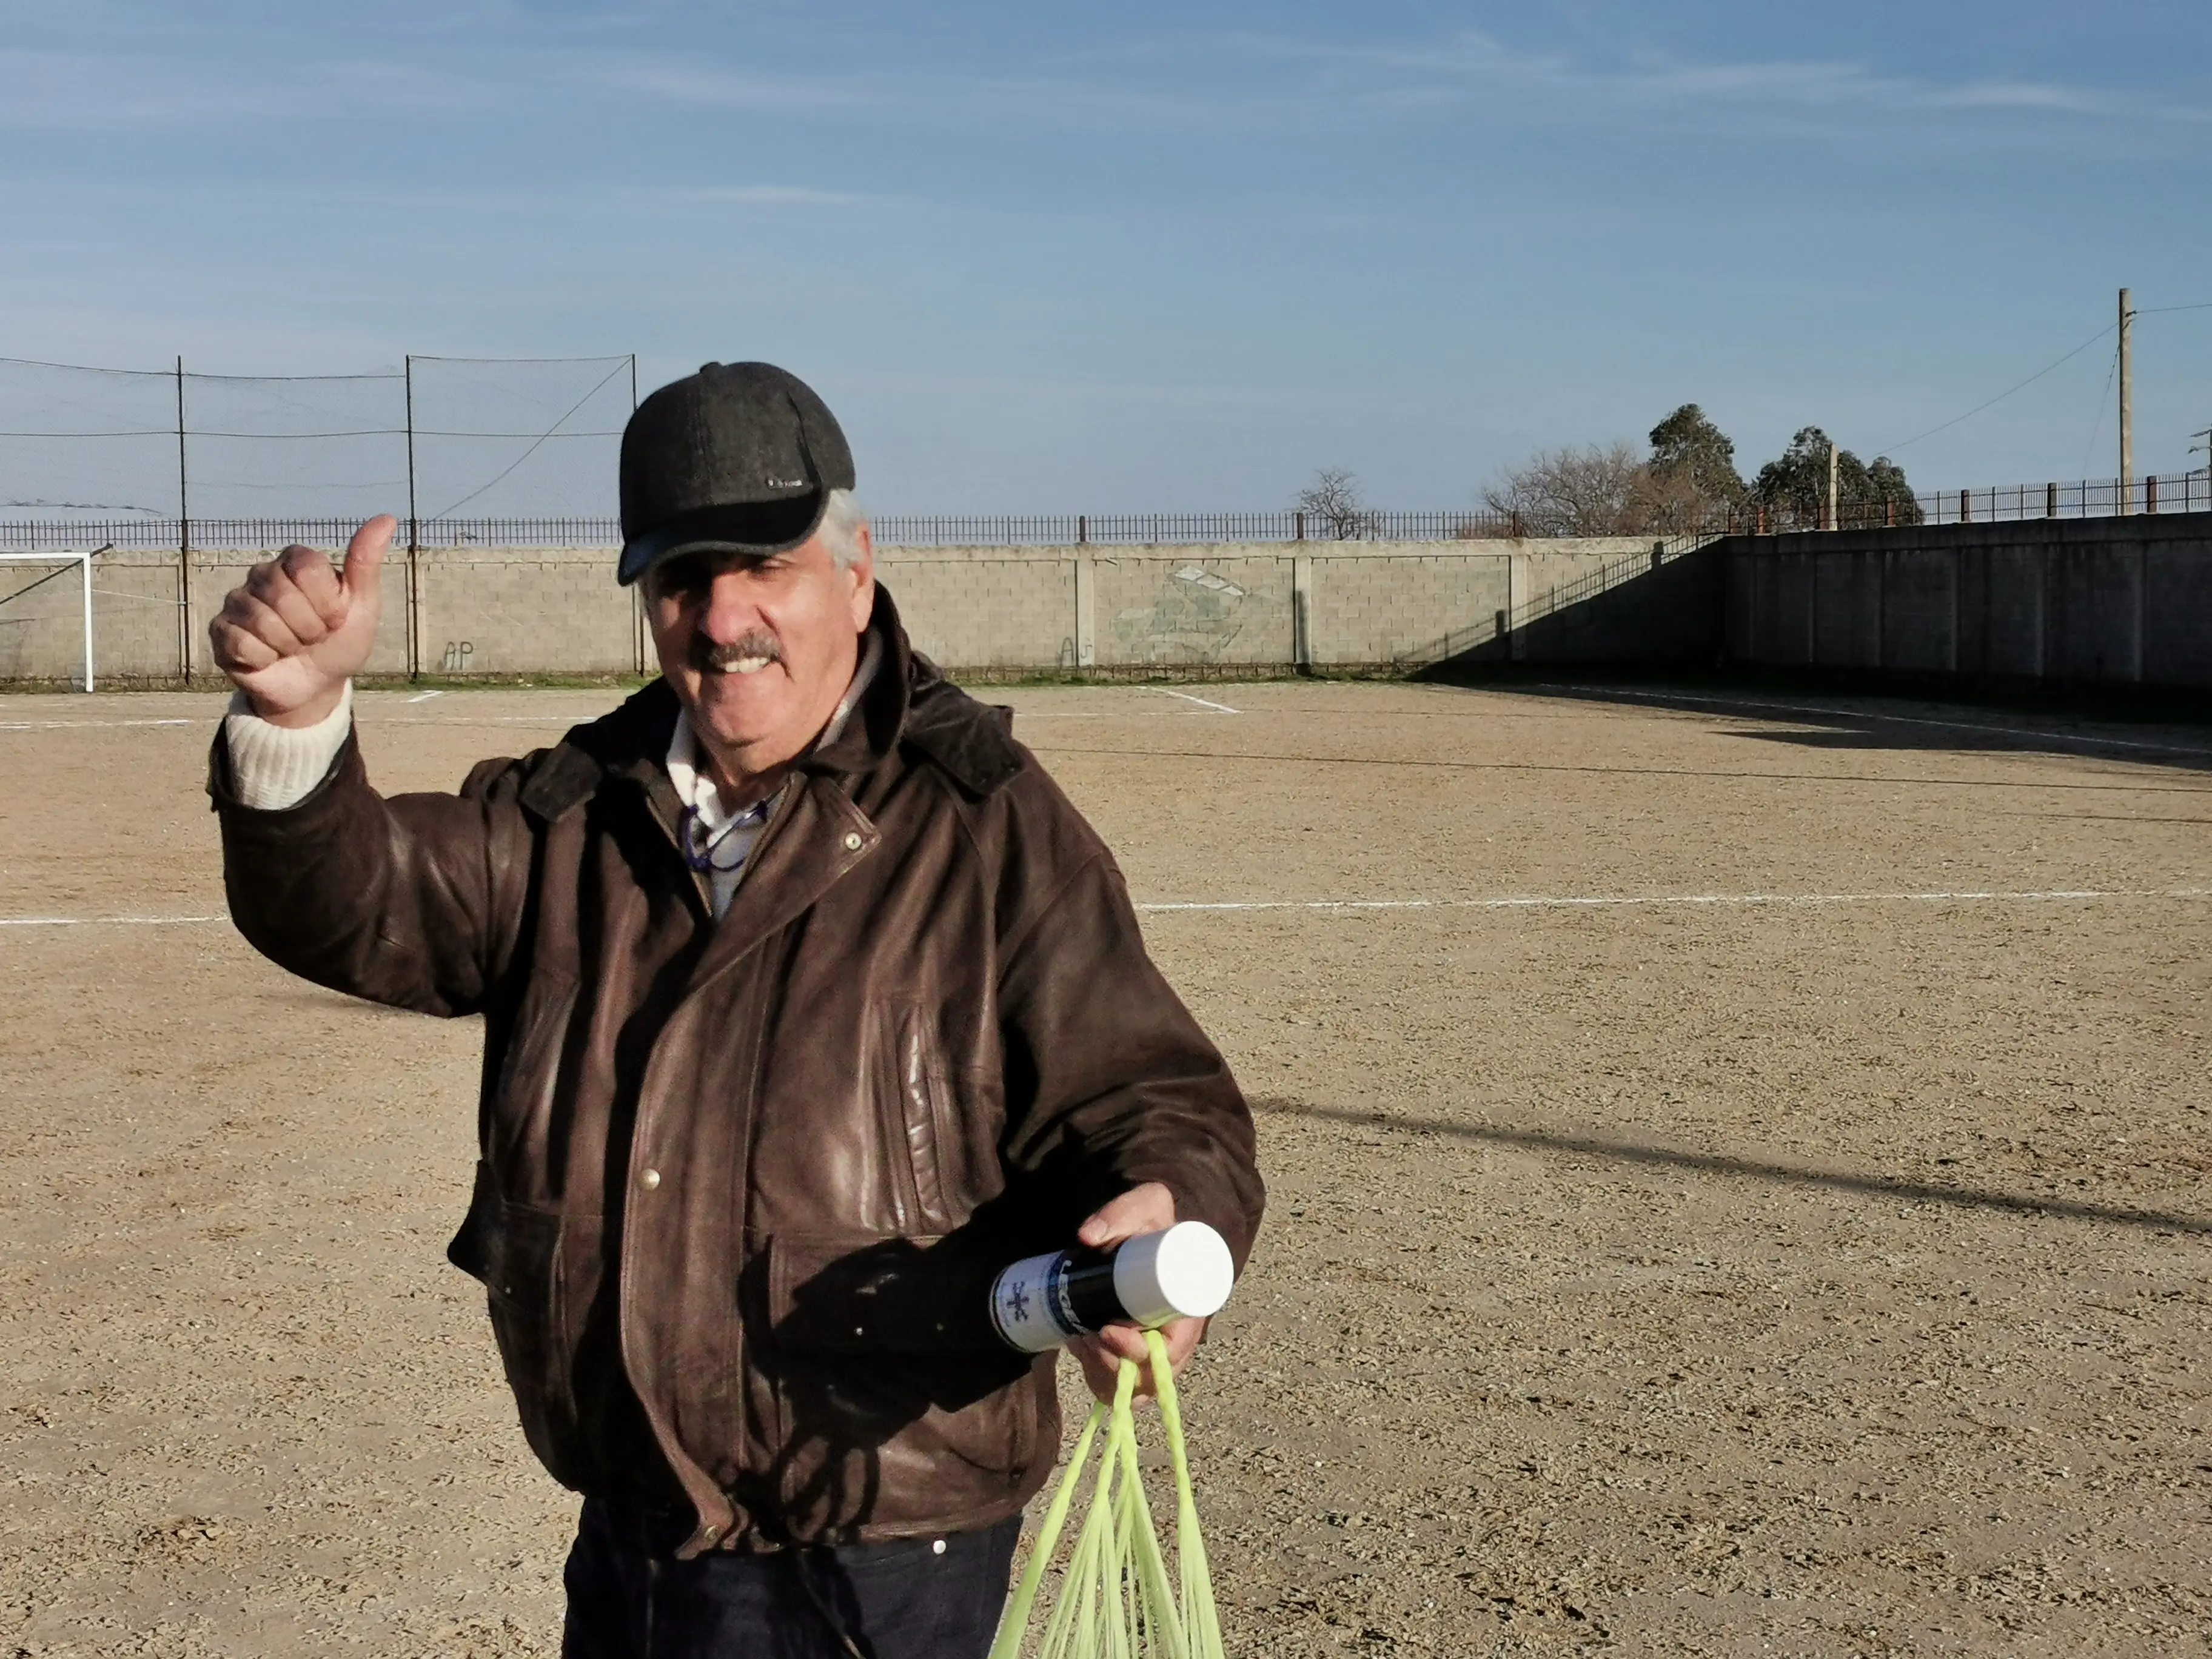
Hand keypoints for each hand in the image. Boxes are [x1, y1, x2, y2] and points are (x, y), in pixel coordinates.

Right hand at [210, 515, 393, 726]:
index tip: (336, 618)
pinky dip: (265, 658)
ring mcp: (238, 601)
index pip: (307, 568)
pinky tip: (269, 658)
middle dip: (310, 628)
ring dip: (288, 645)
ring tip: (293, 647)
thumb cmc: (340, 641)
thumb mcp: (362, 605)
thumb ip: (365, 563)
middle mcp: (262, 574)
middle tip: (313, 637)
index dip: (328, 603)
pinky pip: (242, 642)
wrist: (316, 685)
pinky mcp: (221, 630)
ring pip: (263, 621)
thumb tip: (387, 518)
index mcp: (295, 561)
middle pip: (283, 595)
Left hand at [1067, 1181, 1206, 1402]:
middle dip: (1113, 1367)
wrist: (1145, 1230)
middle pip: (1150, 1379)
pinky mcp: (1133, 1354)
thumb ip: (1120, 1212)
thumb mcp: (1146, 1205)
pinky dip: (1095, 1375)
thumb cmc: (1152, 1222)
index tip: (1108, 1331)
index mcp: (1188, 1308)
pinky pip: (1120, 1385)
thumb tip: (1087, 1237)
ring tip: (1080, 1339)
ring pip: (1131, 1387)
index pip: (1174, 1350)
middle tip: (1086, 1338)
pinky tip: (1081, 1345)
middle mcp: (1175, 1336)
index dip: (1140, 1353)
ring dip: (1100, 1372)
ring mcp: (1154, 1349)